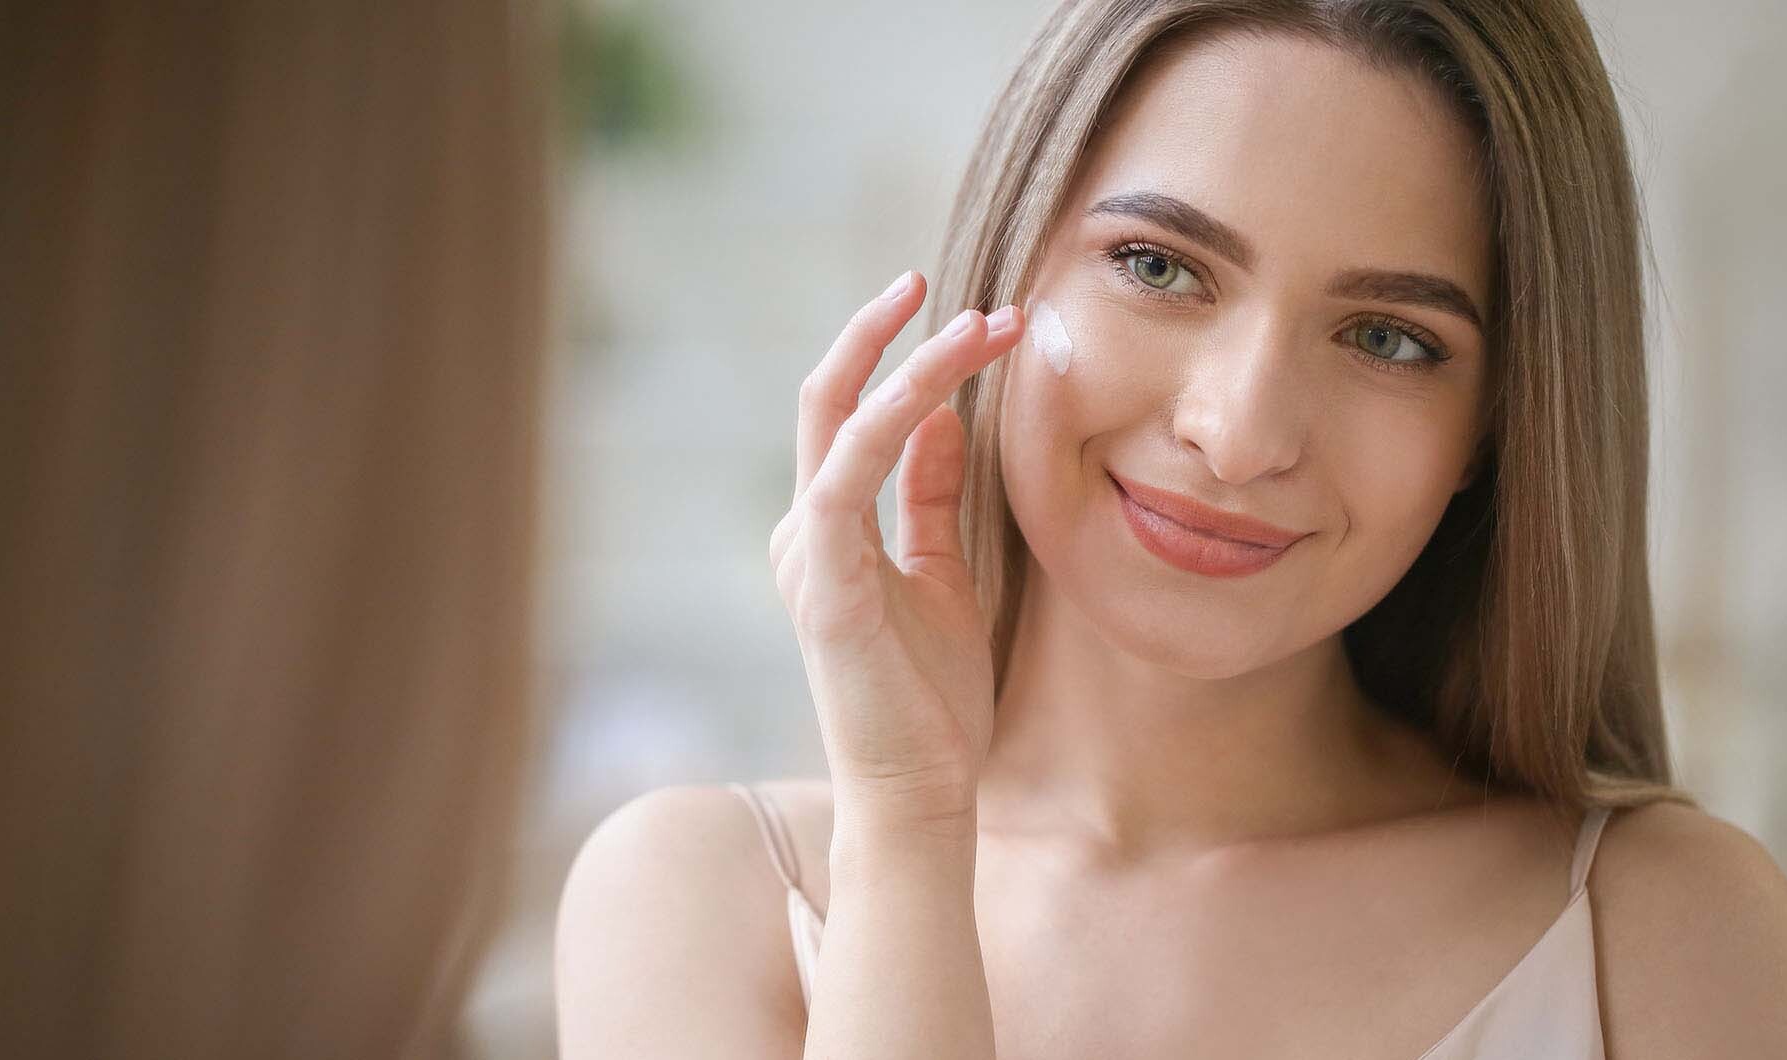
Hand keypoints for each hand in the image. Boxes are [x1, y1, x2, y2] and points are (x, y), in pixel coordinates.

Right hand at [769, 270, 1021, 829]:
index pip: (853, 416)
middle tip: (948, 284)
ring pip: (841, 423)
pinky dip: (888, 421)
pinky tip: (940, 387)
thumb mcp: (943, 573)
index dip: (900, 358)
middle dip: (887, 334)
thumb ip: (931, 499)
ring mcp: (807, 553)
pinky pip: (847, 479)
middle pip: (829, 400)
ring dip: (912, 364)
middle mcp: (806, 529)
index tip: (967, 317)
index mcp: (830, 528)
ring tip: (980, 323)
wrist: (918, 789)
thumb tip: (943, 420)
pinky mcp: (823, 583)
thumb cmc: (930, 695)